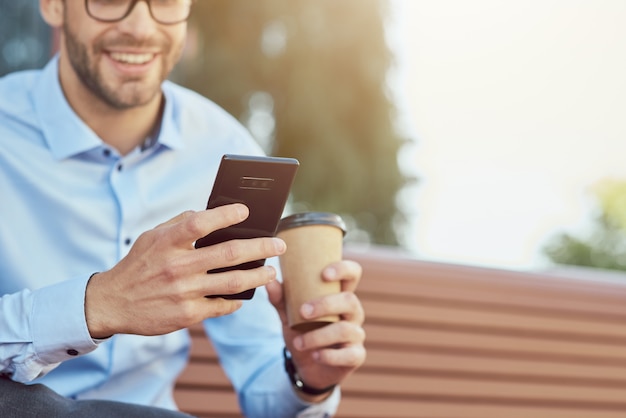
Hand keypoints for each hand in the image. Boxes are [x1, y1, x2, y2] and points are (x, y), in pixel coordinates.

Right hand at [85, 204, 285, 337]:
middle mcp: (177, 267)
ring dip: (259, 276)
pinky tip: (246, 296)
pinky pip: (222, 306)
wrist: (113, 303)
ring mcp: (184, 292)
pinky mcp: (187, 315)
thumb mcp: (152, 236)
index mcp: (167, 243)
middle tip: (280, 244)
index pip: (200, 223)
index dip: (225, 215)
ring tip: (271, 271)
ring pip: (233, 282)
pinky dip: (237, 301)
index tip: (246, 210)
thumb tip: (210, 213)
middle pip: (228, 254)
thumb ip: (180, 223)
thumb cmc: (139, 265)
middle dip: (261, 248)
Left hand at [266, 259, 365, 400]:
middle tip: (303, 311)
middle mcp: (352, 312)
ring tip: (299, 342)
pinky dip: (329, 355)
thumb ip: (281, 299)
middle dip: (326, 305)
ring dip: (319, 335)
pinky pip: (350, 354)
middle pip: (350, 300)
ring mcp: (356, 334)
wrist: (306, 366)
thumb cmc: (302, 332)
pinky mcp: (356, 355)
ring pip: (346, 329)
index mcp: (339, 295)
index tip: (324, 274)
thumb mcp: (290, 315)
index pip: (352, 273)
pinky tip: (315, 355)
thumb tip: (269, 281)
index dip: (344, 269)